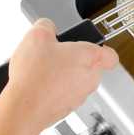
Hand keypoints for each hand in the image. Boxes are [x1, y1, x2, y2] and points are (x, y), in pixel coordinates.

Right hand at [0, 18, 118, 134]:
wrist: (23, 108)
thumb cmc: (36, 76)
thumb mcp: (37, 35)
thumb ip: (47, 26)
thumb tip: (47, 27)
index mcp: (91, 58)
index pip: (111, 55)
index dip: (101, 49)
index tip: (90, 46)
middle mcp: (91, 78)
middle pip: (89, 66)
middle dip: (73, 60)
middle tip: (56, 55)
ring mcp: (80, 96)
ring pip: (76, 81)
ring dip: (62, 75)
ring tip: (42, 70)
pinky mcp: (67, 109)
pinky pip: (63, 95)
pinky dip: (53, 90)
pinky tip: (37, 84)